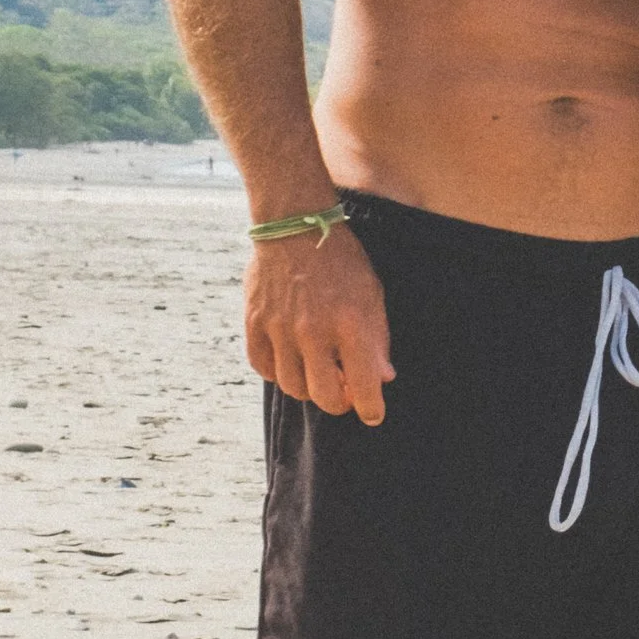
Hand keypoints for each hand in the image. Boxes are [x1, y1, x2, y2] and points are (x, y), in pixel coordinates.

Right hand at [244, 223, 393, 423]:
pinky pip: (263, 367)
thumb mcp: (372, 293)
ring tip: (317, 373)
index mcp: (350, 324)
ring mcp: (280, 328)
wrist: (295, 224)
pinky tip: (290, 360)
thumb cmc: (341, 259)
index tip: (372, 414)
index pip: (363, 387)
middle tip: (345, 392)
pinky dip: (277, 372)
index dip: (371, 409)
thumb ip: (378, 338)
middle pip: (324, 397)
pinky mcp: (255, 322)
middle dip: (339, 403)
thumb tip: (382, 378)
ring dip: (308, 388)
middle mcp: (314, 331)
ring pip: (292, 387)